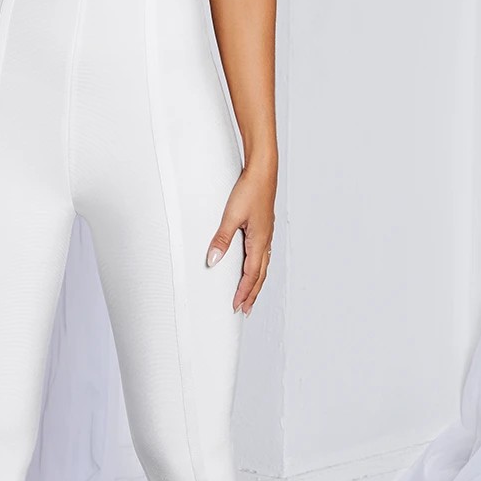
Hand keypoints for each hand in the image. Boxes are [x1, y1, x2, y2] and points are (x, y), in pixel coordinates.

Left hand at [205, 165, 275, 316]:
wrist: (263, 171)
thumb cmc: (250, 190)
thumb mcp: (232, 216)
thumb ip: (222, 239)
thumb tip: (213, 260)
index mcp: (259, 241)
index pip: (251, 275)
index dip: (244, 292)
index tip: (236, 306)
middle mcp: (265, 241)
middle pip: (260, 274)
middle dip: (252, 293)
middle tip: (245, 309)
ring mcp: (266, 234)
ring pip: (263, 265)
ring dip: (256, 282)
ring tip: (250, 293)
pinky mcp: (264, 227)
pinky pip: (263, 254)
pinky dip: (259, 267)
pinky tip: (254, 265)